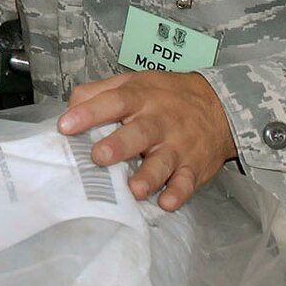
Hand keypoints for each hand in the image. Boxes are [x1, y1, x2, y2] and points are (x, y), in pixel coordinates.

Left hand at [57, 70, 237, 211]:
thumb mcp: (132, 82)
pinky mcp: (193, 167)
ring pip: (162, 162)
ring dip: (148, 176)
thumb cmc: (165, 97)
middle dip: (118, 146)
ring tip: (134, 189)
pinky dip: (178, 193)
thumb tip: (69, 110)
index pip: (113, 102)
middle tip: (99, 156)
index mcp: (140, 98)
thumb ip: (97, 93)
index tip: (66, 126)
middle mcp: (159, 122)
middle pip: (139, 132)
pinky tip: (167, 202)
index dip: (89, 113)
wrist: (219, 106)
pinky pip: (186, 181)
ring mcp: (177, 146)